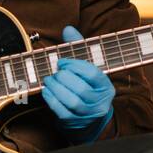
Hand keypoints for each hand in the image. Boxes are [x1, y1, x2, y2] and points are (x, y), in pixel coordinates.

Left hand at [42, 25, 114, 142]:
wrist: (90, 120)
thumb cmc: (87, 87)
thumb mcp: (87, 67)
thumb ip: (79, 48)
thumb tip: (68, 29)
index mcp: (106, 86)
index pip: (93, 74)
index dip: (75, 66)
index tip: (62, 61)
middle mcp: (100, 101)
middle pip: (82, 89)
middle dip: (64, 78)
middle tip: (55, 71)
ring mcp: (88, 114)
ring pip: (72, 101)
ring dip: (56, 88)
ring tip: (49, 79)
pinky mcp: (74, 123)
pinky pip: (61, 111)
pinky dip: (51, 99)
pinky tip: (46, 91)